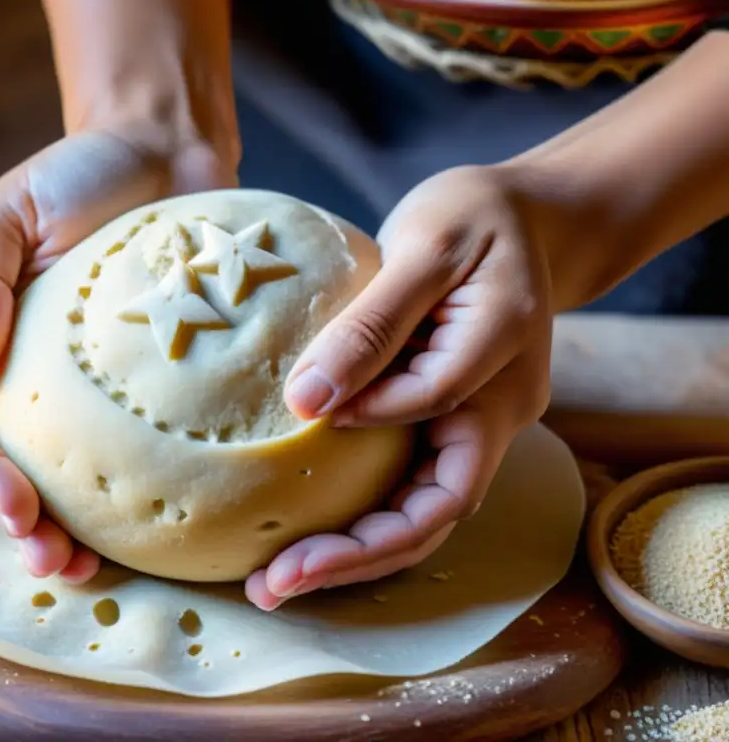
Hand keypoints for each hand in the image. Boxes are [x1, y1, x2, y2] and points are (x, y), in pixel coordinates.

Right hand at [0, 129, 234, 582]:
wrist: (164, 154)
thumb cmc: (76, 175)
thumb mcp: (6, 215)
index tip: (16, 503)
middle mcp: (25, 368)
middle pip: (7, 459)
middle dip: (20, 518)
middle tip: (51, 561)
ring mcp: (86, 382)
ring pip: (66, 468)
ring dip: (69, 526)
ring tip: (85, 570)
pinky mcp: (143, 383)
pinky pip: (131, 443)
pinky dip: (130, 489)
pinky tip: (146, 527)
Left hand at [245, 165, 554, 609]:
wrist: (528, 220)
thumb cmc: (475, 217)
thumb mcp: (425, 247)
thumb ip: (373, 323)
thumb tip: (307, 401)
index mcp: (501, 354)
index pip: (435, 406)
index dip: (371, 417)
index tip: (305, 409)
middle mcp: (498, 409)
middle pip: (436, 507)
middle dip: (357, 553)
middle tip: (273, 583)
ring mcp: (478, 424)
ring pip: (423, 511)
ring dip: (354, 552)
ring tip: (276, 578)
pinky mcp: (450, 424)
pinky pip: (410, 485)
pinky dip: (362, 518)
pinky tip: (309, 533)